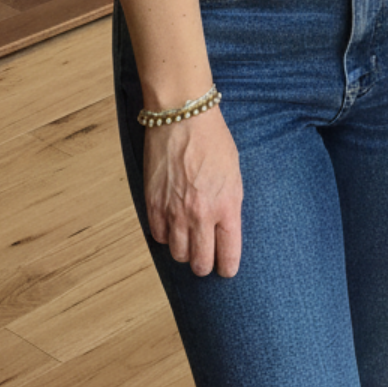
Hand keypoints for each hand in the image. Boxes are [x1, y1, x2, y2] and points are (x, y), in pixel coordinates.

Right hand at [143, 106, 243, 276]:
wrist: (184, 117)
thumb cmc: (214, 141)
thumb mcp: (234, 175)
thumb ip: (230, 205)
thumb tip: (225, 230)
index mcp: (227, 206)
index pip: (228, 254)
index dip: (227, 267)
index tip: (226, 269)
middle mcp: (201, 214)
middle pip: (200, 261)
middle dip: (204, 265)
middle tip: (206, 261)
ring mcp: (175, 210)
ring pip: (178, 254)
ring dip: (184, 253)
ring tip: (188, 245)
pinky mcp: (153, 203)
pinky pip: (158, 236)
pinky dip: (165, 236)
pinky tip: (171, 228)